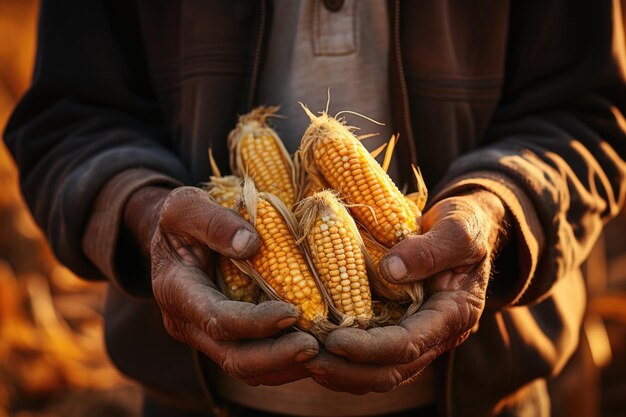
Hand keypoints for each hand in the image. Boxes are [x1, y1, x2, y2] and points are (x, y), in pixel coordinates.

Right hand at [126, 186, 319, 385]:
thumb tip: (251, 245)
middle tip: (316, 346)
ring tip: (325, 353)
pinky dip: (286, 362)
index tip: (292, 313)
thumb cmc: (180, 220)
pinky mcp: (227, 341)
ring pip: (248, 369)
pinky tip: (317, 350)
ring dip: (287, 366)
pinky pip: (257, 363)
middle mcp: (190, 325)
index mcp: (177, 292)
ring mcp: (208, 338)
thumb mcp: (185, 207)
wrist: (172, 241)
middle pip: (233, 358)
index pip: (216, 320)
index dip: (255, 322)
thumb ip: (212, 222)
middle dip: (276, 357)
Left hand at [304, 190, 507, 392]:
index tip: (334, 340)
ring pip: (378, 372)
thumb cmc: (465, 224)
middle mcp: (435, 335)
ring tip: (304, 358)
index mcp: (453, 315)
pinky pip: (371, 358)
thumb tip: (391, 271)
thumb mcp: (459, 229)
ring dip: (341, 372)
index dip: (370, 349)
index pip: (409, 345)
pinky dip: (343, 360)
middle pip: (390, 371)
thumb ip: (431, 249)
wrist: (465, 229)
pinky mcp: (398, 329)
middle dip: (347, 371)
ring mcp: (416, 336)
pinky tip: (315, 347)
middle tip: (308, 358)